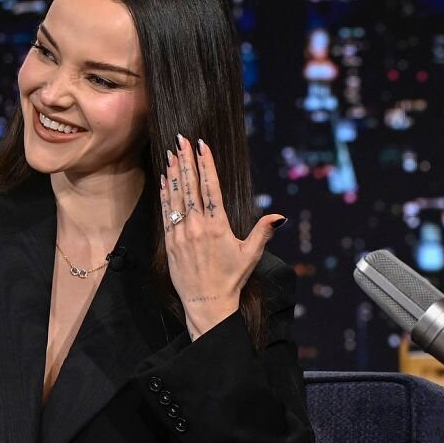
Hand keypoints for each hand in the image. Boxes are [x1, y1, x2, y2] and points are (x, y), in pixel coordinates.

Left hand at [162, 135, 285, 338]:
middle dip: (185, 161)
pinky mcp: (170, 243)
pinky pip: (166, 213)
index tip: (201, 146)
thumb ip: (263, 232)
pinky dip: (165, 194)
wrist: (207, 302)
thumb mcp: (251, 255)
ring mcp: (181, 234)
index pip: (210, 188)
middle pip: (190, 187)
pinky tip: (164, 180)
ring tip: (171, 153)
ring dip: (173, 173)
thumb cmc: (232, 279)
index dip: (205, 164)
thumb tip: (279, 216)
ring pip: (176, 197)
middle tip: (181, 140)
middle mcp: (197, 227)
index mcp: (217, 227)